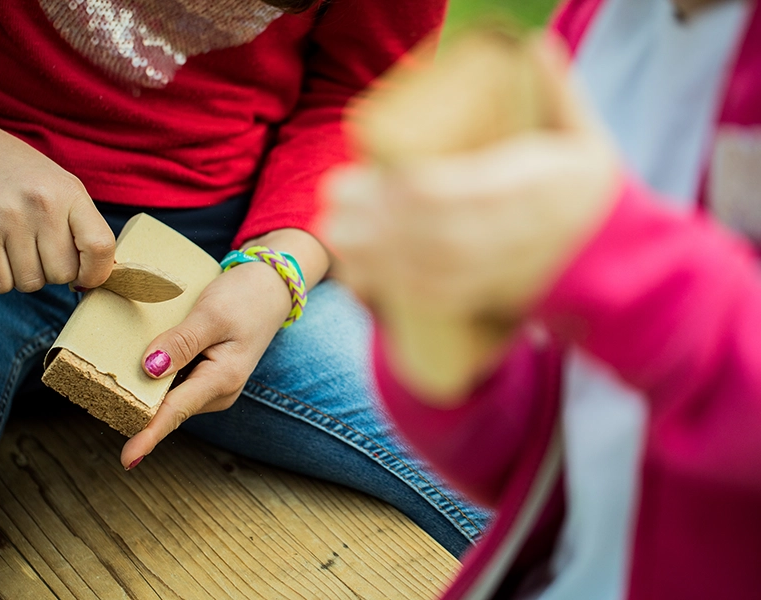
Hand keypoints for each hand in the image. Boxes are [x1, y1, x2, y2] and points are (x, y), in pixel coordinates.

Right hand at [0, 81, 115, 292]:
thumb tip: (96, 276)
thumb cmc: (23, 175)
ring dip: (26, 276)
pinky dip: (1, 279)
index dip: (97, 272)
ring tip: (18, 248)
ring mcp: (9, 220)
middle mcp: (42, 205)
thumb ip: (85, 227)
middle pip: (62, 274)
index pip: (100, 246)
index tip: (86, 277)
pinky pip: (0, 284)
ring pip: (31, 283)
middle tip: (41, 251)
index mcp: (70, 193)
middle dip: (55, 273)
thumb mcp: (64, 187)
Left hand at [120, 228, 328, 468]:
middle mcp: (217, 392)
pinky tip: (140, 360)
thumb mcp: (212, 314)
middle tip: (98, 389)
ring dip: (142, 387)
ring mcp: (212, 386)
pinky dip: (154, 376)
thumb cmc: (245, 298)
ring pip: (167, 395)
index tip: (127, 458)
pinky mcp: (206, 376)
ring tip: (113, 369)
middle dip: (134, 404)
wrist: (271, 288)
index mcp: (221, 380)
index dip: (149, 434)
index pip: (176, 412)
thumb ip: (181, 342)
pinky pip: (173, 383)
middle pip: (166, 407)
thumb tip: (149, 369)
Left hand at [322, 37, 618, 399]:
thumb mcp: (584, 138)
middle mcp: (512, 235)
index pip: (457, 193)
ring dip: (376, 257)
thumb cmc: (588, 193)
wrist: (611, 261)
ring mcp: (499, 271)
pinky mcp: (487, 295)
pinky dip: (394, 291)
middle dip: (377, 223)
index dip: (403, 191)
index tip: (363, 175)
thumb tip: (535, 43)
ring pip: (428, 270)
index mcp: (531, 190)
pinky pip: (435, 300)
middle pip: (431, 234)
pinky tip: (360, 277)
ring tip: (335, 236)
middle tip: (334, 202)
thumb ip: (560, 93)